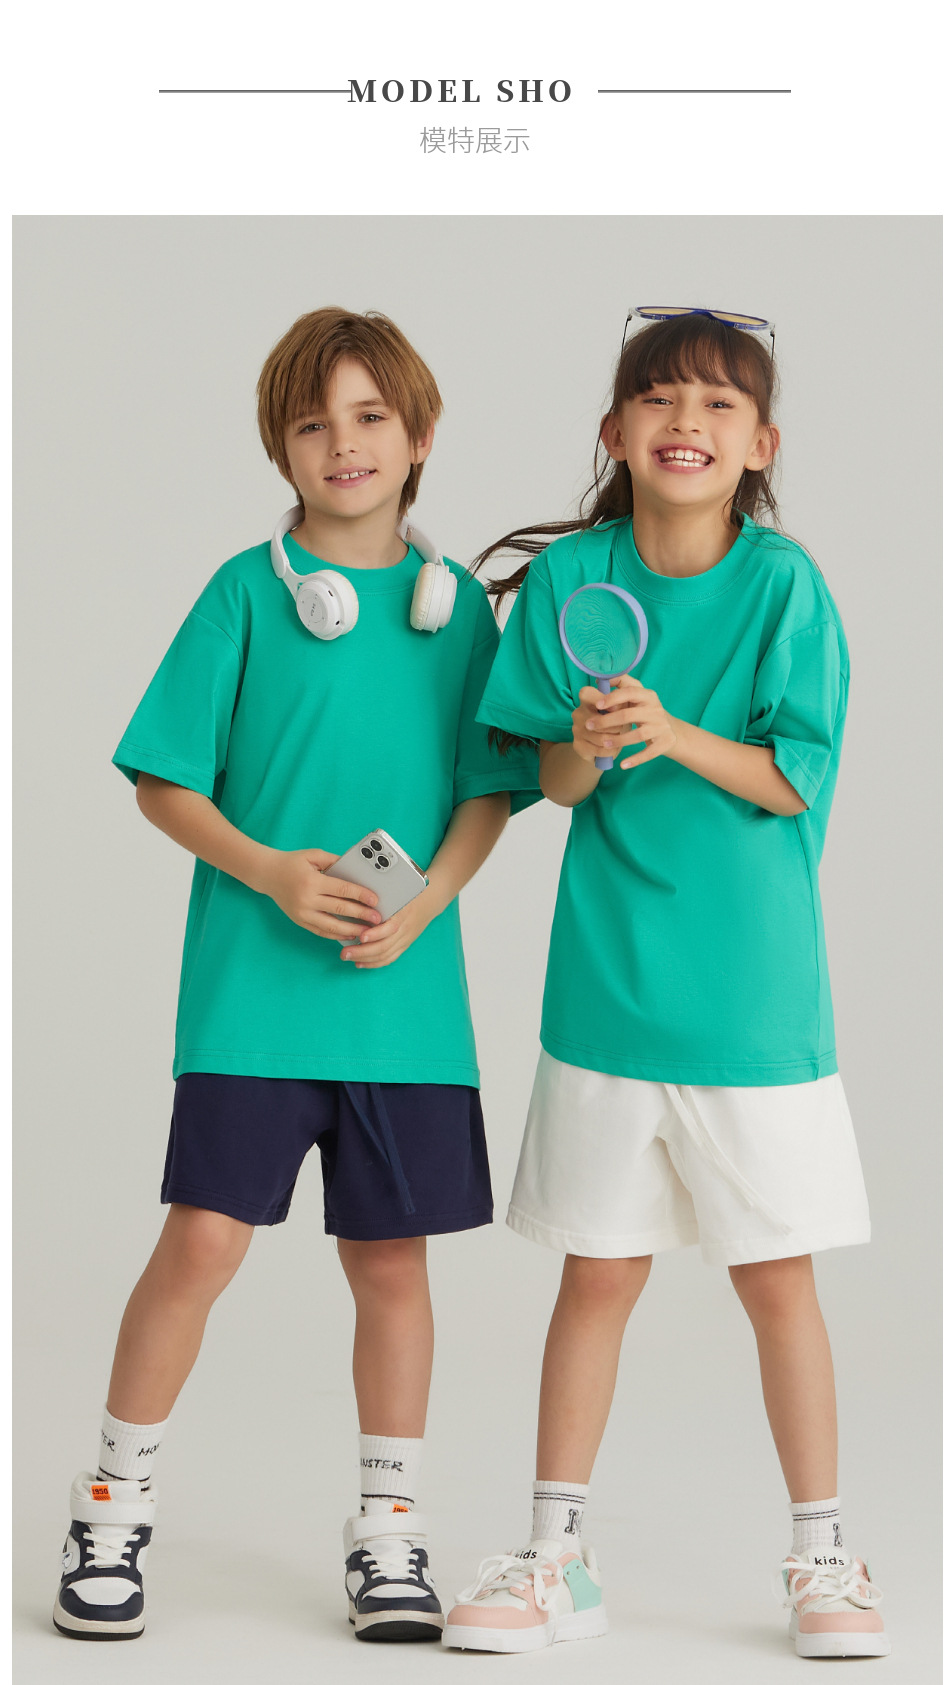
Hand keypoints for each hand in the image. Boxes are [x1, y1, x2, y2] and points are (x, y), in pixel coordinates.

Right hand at [257, 847, 381, 940]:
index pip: (342, 890)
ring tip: (367, 932)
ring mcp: (302, 913)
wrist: (267, 874)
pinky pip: (321, 931)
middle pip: (339, 909)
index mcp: (312, 881)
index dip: (361, 895)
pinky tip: (349, 935)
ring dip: (351, 930)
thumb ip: (335, 862)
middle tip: (378, 918)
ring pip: (331, 925)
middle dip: (361, 915)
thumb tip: (357, 872)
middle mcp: (306, 900)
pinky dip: (336, 934)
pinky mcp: (299, 921)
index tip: (375, 900)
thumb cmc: (293, 862)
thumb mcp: (313, 855)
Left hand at [340, 889, 434, 968]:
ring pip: (385, 955)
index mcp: (403, 914)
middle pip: (384, 946)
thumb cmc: (407, 893)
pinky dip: (374, 963)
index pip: (390, 928)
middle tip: (344, 953)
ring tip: (348, 958)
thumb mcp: (396, 891)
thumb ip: (379, 898)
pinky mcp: (405, 945)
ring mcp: (405, 939)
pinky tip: (360, 963)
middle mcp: (405, 929)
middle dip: (362, 952)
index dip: (375, 934)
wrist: (430, 901)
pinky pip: (390, 958)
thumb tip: (353, 900)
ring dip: (365, 959)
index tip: (361, 936)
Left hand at [572, 674, 677, 767]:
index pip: (630, 692)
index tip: (597, 705)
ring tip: (604, 743)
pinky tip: (623, 764)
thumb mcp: (638, 696)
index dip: (612, 698)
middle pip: (629, 715)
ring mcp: (662, 727)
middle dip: (607, 721)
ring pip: (638, 735)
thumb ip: (622, 685)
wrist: (672, 731)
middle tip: (589, 725)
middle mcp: (656, 710)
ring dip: (619, 740)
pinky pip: (649, 753)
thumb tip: (601, 679)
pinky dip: (636, 760)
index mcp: (648, 696)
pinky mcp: (665, 743)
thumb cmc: (646, 711)